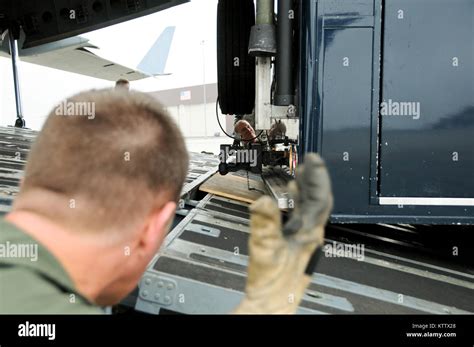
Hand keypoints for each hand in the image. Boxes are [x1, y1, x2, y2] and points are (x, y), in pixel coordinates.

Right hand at [234, 153, 332, 313]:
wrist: (271, 304)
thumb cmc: (274, 284)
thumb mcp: (266, 250)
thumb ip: (265, 224)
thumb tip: (263, 201)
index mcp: (310, 233)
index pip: (320, 198)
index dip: (318, 177)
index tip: (314, 160)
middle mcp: (310, 234)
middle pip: (317, 201)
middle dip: (312, 179)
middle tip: (307, 162)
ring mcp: (303, 238)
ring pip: (308, 208)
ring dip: (304, 190)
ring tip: (298, 175)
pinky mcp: (293, 242)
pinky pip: (298, 216)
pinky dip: (294, 203)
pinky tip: (286, 199)